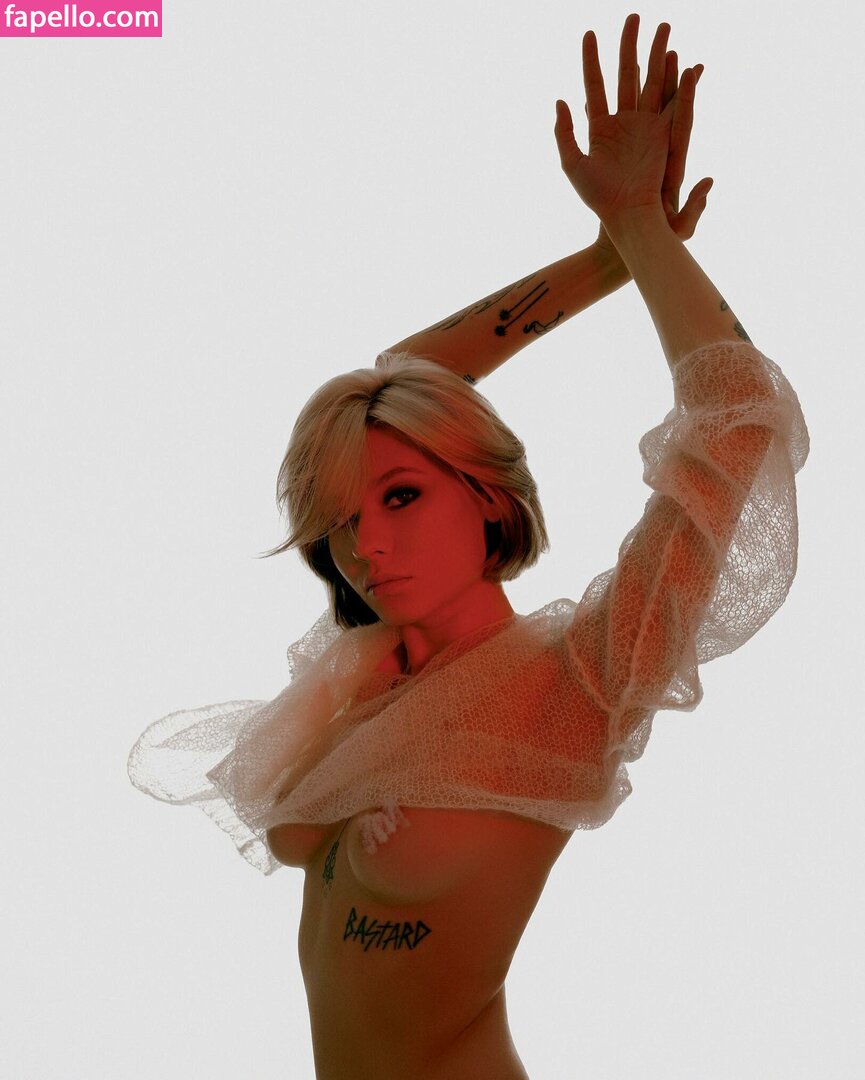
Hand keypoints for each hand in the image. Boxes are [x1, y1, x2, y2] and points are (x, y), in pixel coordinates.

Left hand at [555, 15, 711, 238]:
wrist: (625, 215)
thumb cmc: (598, 198)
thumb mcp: (572, 164)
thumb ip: (564, 132)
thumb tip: (560, 100)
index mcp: (599, 127)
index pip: (594, 84)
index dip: (591, 59)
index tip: (589, 33)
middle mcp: (624, 122)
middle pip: (627, 75)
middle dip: (629, 45)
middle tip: (633, 16)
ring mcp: (645, 127)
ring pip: (652, 81)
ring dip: (657, 54)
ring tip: (663, 26)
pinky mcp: (664, 135)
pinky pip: (674, 103)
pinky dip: (680, 83)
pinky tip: (683, 61)